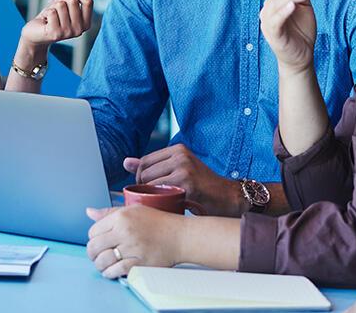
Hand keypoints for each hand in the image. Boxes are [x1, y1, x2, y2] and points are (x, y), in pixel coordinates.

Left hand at [19, 0, 92, 45]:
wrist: (35, 34)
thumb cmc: (51, 18)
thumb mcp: (65, 5)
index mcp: (86, 24)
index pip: (88, 2)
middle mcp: (79, 30)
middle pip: (73, 1)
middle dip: (60, 0)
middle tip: (54, 9)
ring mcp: (68, 33)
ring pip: (61, 5)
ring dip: (51, 7)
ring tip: (49, 16)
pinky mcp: (55, 33)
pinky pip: (51, 11)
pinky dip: (45, 12)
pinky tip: (44, 21)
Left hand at [85, 205, 183, 278]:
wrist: (180, 236)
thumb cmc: (158, 222)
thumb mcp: (133, 210)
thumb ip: (109, 212)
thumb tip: (89, 212)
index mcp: (121, 217)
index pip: (93, 231)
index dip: (93, 239)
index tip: (97, 243)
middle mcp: (125, 231)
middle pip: (95, 246)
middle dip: (92, 254)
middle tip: (95, 257)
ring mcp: (132, 248)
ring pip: (103, 260)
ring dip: (99, 266)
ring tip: (102, 266)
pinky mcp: (141, 263)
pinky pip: (117, 270)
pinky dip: (110, 273)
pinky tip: (111, 272)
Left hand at [122, 144, 239, 215]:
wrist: (229, 198)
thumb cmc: (203, 187)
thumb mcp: (179, 170)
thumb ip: (153, 166)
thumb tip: (125, 162)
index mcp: (178, 149)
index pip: (144, 161)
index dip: (141, 176)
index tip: (147, 188)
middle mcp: (180, 156)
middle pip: (144, 172)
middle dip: (143, 187)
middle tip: (155, 198)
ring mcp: (184, 169)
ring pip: (149, 183)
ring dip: (151, 196)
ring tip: (163, 202)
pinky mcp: (187, 184)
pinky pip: (160, 193)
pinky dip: (160, 201)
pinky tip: (170, 205)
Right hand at [260, 0, 317, 74]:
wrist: (301, 57)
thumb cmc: (301, 31)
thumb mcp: (304, 6)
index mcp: (275, 2)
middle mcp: (268, 10)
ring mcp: (268, 22)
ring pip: (276, 3)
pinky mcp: (271, 34)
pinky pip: (275, 20)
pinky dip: (283, 11)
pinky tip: (294, 5)